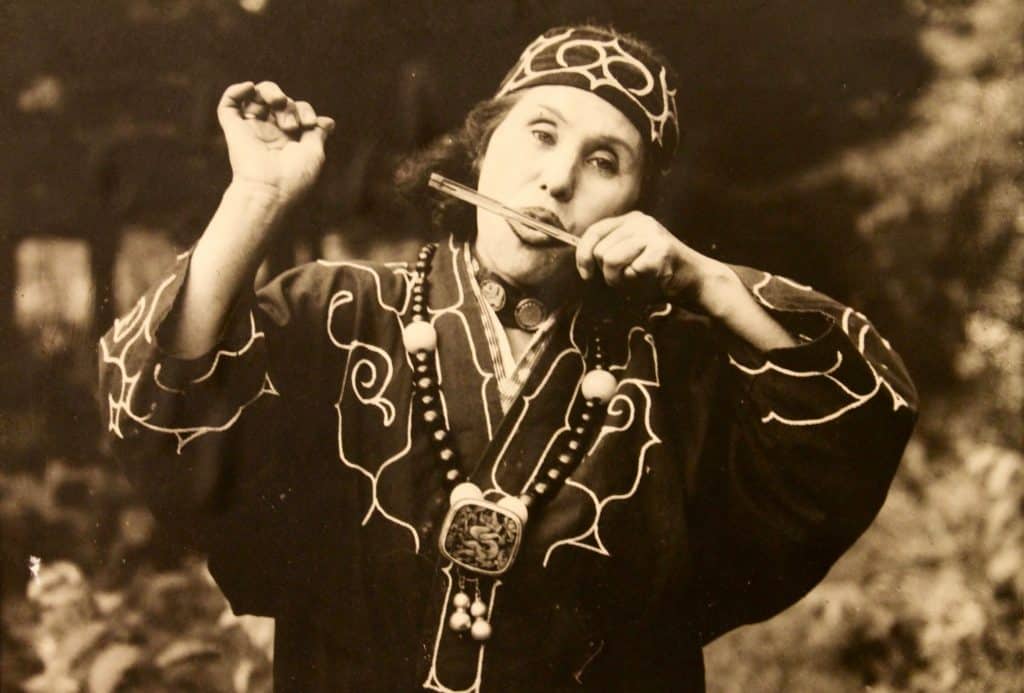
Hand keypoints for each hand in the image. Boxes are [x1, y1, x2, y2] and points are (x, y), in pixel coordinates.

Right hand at [216, 81, 335, 207]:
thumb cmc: (295, 176)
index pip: (297, 110)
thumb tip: (328, 121)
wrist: (270, 190)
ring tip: (278, 103)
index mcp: (289, 139)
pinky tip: (250, 88)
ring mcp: (251, 129)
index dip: (306, 110)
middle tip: (292, 126)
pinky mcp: (233, 129)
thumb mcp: (314, 152)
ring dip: (271, 92)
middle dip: (291, 106)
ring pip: (256, 96)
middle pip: (279, 101)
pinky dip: (236, 90)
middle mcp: (269, 132)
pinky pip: (228, 103)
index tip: (310, 125)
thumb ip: (318, 133)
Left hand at [575, 211, 731, 308]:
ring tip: (638, 279)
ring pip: (610, 260)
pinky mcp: (661, 248)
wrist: (693, 281)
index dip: (583, 255)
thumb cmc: (657, 275)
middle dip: (607, 273)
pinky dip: (638, 283)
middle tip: (628, 278)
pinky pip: (631, 271)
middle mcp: (640, 221)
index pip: (593, 232)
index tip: (586, 274)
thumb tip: (583, 262)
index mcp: (629, 221)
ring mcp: (651, 233)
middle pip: (599, 250)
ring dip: (620, 280)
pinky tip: (652, 279)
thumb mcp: (628, 259)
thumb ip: (607, 254)